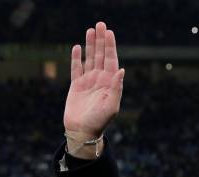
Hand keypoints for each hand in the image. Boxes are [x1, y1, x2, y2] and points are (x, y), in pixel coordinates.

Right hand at [64, 21, 124, 157]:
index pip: (111, 60)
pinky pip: (76, 68)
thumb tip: (122, 69)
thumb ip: (116, 87)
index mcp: (110, 83)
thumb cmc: (99, 121)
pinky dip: (76, 57)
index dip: (110, 46)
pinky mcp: (76, 86)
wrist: (83, 131)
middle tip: (100, 24)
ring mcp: (88, 81)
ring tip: (90, 30)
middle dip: (101, 40)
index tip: (109, 32)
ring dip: (90, 44)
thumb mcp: (112, 106)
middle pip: (100, 55)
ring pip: (89, 58)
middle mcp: (100, 80)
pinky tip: (77, 47)